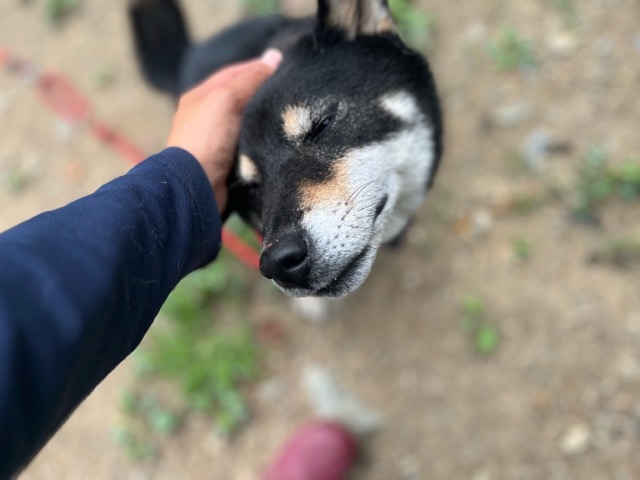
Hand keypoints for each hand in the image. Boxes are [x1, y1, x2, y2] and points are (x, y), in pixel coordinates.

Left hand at [167, 49, 282, 211]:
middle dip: (262, 94)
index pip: (232, 74)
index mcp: (200, 97)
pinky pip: (249, 144)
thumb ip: (250, 79)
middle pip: (240, 98)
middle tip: (290, 89)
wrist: (195, 186)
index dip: (256, 68)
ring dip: (264, 119)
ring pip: (246, 123)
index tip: (282, 66)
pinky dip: (262, 140)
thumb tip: (274, 57)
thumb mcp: (226, 99)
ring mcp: (216, 141)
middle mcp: (206, 117)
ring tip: (288, 113)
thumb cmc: (206, 138)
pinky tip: (277, 138)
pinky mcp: (226, 162)